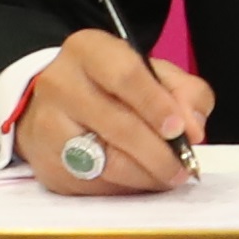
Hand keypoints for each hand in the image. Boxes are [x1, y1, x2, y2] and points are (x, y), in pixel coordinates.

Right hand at [13, 29, 213, 193]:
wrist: (53, 105)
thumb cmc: (112, 86)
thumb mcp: (152, 72)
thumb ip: (184, 92)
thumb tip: (193, 129)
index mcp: (88, 50)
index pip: (125, 77)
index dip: (157, 105)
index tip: (180, 130)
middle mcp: (60, 85)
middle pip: (117, 125)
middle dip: (158, 152)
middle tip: (184, 167)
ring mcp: (47, 127)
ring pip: (105, 162)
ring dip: (145, 175)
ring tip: (168, 176)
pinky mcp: (46, 165)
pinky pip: (93, 186)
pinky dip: (124, 188)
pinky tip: (139, 180)